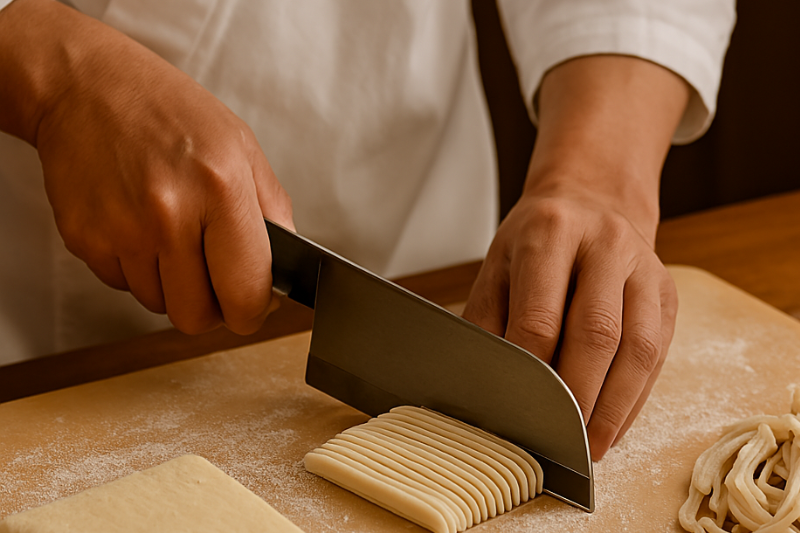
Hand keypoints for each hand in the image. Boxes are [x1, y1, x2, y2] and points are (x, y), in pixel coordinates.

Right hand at [0, 0, 292, 334]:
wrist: (86, 86)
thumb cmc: (171, 113)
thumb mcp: (241, 147)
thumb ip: (272, 212)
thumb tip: (282, 273)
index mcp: (221, 189)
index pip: (245, 292)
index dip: (252, 312)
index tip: (252, 306)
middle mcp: (169, 214)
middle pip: (196, 317)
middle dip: (211, 307)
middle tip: (213, 279)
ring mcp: (121, 230)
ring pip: (158, 305)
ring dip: (171, 284)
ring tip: (170, 235)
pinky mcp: (83, 239)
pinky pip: (122, 285)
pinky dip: (136, 268)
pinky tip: (138, 226)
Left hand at [463, 184, 676, 460]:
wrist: (593, 198)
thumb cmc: (536, 240)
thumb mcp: (498, 266)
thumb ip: (490, 322)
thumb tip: (487, 386)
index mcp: (550, 232)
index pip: (541, 316)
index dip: (532, 371)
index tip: (519, 410)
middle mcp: (604, 244)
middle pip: (596, 333)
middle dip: (578, 396)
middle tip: (560, 440)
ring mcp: (644, 267)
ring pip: (638, 348)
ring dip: (615, 407)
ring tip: (592, 446)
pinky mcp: (667, 292)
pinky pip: (659, 353)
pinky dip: (636, 397)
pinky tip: (615, 423)